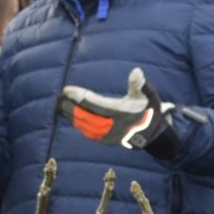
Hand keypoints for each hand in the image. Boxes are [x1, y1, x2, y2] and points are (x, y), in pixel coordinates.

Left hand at [61, 67, 180, 153]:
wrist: (154, 135)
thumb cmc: (149, 111)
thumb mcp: (149, 96)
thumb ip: (140, 84)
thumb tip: (136, 71)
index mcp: (119, 112)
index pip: (92, 103)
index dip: (78, 96)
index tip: (67, 90)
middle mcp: (112, 126)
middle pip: (85, 116)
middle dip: (70, 107)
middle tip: (59, 98)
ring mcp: (109, 136)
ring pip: (85, 126)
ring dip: (72, 116)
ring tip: (61, 107)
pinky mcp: (107, 141)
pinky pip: (89, 132)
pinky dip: (79, 125)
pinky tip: (72, 118)